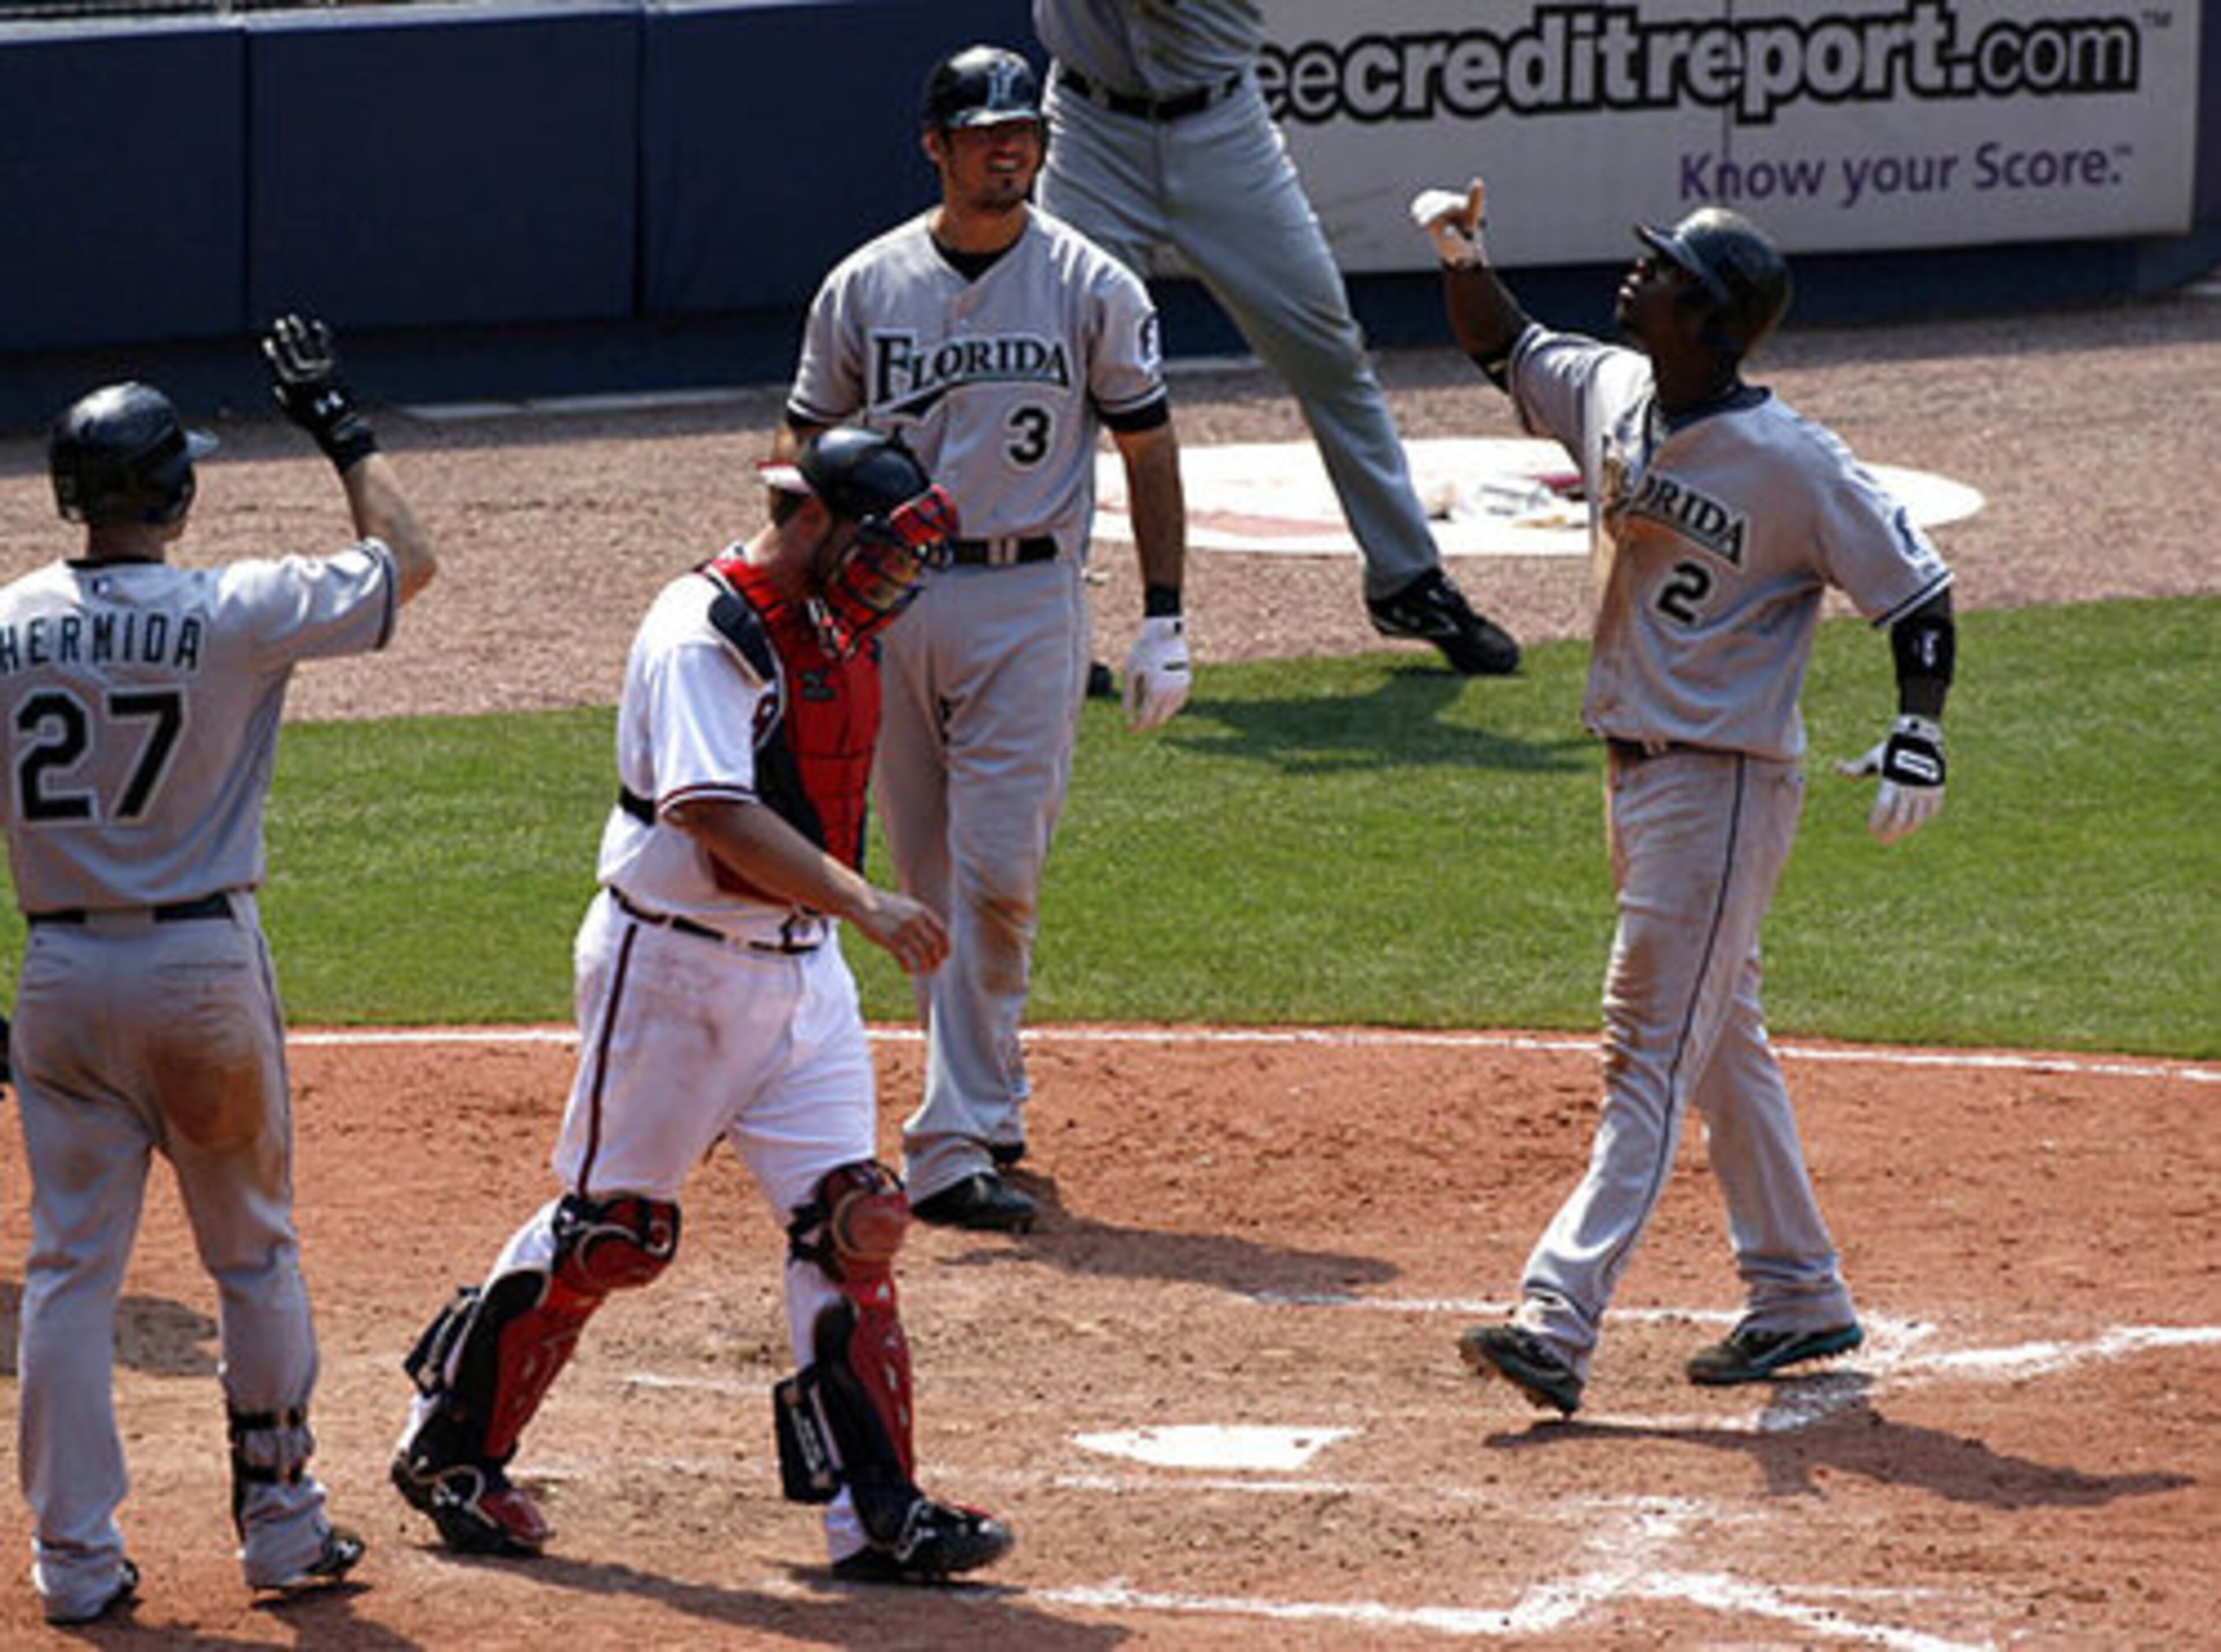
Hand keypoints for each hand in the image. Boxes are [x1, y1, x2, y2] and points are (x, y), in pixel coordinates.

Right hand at [262, 313, 378, 469]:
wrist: (339, 425)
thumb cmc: (315, 423)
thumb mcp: (292, 414)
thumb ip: (282, 401)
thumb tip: (276, 388)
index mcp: (288, 384)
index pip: (276, 361)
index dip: (271, 351)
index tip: (268, 342)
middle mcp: (302, 373)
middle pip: (289, 348)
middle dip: (283, 334)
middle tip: (279, 323)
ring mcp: (317, 368)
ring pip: (305, 343)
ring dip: (297, 329)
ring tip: (292, 319)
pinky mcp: (333, 367)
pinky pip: (326, 346)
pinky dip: (321, 335)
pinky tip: (317, 325)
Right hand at [852, 889, 948, 974]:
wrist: (862, 901)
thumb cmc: (885, 906)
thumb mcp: (907, 906)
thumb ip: (920, 917)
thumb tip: (933, 933)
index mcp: (922, 912)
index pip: (942, 932)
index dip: (946, 946)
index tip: (945, 956)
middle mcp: (915, 921)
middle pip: (933, 945)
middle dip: (936, 959)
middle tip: (935, 968)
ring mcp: (902, 930)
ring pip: (921, 954)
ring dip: (925, 965)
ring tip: (923, 971)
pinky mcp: (889, 939)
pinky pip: (904, 958)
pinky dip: (908, 967)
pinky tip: (907, 972)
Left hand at [1122, 614, 1190, 729]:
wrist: (1165, 632)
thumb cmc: (1143, 650)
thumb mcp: (1130, 671)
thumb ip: (1128, 694)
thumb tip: (1127, 712)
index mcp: (1155, 691)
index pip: (1146, 718)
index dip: (1137, 726)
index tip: (1129, 730)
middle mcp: (1171, 693)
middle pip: (1159, 718)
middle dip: (1147, 721)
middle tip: (1136, 720)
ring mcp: (1181, 688)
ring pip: (1170, 712)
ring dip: (1158, 713)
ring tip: (1145, 702)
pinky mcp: (1186, 682)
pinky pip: (1178, 702)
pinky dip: (1168, 705)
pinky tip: (1159, 699)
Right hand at [1409, 180, 1485, 266]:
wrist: (1453, 244)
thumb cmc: (1460, 247)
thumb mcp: (1460, 250)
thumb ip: (1456, 241)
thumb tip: (1448, 230)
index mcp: (1473, 216)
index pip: (1475, 203)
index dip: (1476, 193)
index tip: (1477, 183)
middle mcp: (1462, 204)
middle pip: (1448, 203)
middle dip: (1434, 212)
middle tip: (1422, 223)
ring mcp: (1450, 201)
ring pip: (1437, 198)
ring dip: (1426, 208)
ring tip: (1419, 220)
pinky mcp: (1439, 201)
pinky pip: (1430, 197)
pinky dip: (1421, 204)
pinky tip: (1415, 213)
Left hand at [1834, 714, 1944, 844]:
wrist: (1919, 735)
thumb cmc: (1890, 749)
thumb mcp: (1871, 758)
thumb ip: (1854, 768)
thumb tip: (1834, 766)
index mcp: (1891, 781)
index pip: (1882, 809)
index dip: (1876, 823)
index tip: (1870, 831)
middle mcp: (1909, 787)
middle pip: (1900, 819)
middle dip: (1891, 833)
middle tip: (1883, 842)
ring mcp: (1925, 789)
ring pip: (1918, 818)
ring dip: (1907, 829)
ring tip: (1898, 834)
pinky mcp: (1938, 788)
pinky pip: (1933, 810)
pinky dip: (1924, 817)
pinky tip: (1916, 821)